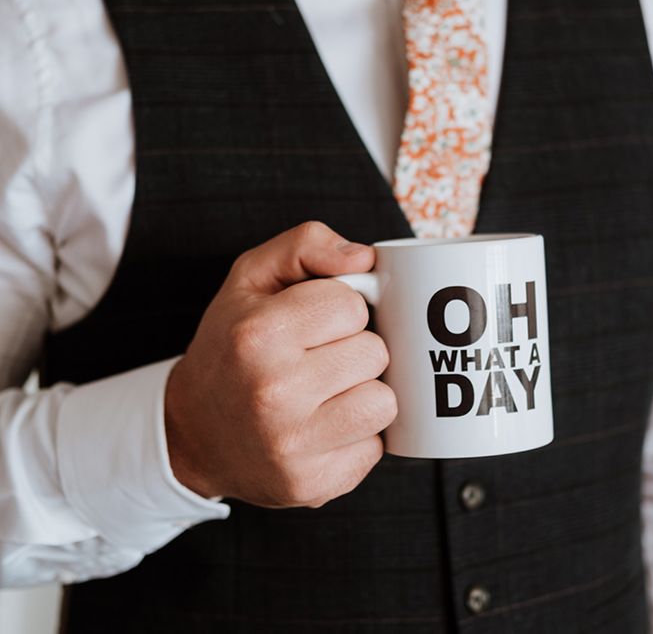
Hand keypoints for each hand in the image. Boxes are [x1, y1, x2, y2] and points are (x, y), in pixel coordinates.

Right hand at [164, 221, 395, 507]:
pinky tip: (323, 427)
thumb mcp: (250, 278)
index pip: (352, 305)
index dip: (341, 309)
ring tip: (328, 392)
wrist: (190, 434)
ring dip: (365, 394)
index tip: (315, 322)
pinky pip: (375, 448)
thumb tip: (366, 258)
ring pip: (384, 403)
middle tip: (320, 358)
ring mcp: (293, 446)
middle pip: (375, 353)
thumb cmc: (230, 347)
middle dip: (355, 349)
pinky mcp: (311, 485)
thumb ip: (306, 245)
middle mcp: (274, 392)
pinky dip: (357, 436)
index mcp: (259, 334)